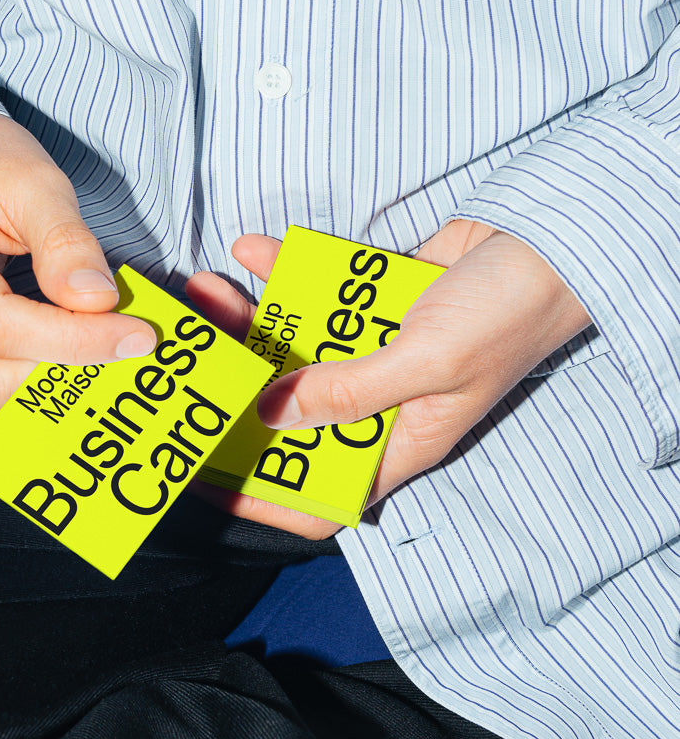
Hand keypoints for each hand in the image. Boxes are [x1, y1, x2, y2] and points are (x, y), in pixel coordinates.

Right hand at [0, 110, 154, 435]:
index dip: (71, 342)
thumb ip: (66, 241)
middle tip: (122, 354)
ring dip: (43, 398)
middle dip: (60, 377)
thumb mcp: (34, 179)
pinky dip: (18, 404)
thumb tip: (97, 302)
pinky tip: (58, 377)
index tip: (134, 337)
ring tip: (97, 366)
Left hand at [185, 220, 592, 539]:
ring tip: (206, 291)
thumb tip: (271, 413)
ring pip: (292, 348)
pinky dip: (285, 271)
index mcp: (398, 442)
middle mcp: (378, 403)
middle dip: (234, 392)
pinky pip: (315, 292)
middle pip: (289, 416)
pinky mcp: (373, 300)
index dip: (261, 500)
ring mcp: (373, 350)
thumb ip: (350, 390)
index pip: (319, 498)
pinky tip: (254, 248)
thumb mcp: (429, 362)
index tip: (201, 476)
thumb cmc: (508, 313)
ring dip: (247, 322)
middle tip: (187, 363)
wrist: (552, 239)